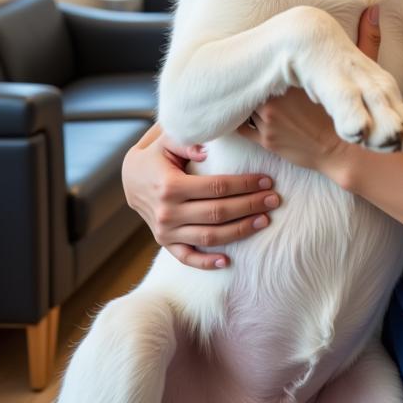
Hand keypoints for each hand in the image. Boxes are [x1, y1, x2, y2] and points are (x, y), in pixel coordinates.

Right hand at [122, 124, 280, 269]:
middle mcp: (168, 212)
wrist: (128, 178)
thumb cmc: (155, 154)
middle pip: (218, 213)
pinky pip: (187, 257)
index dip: (245, 184)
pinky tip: (228, 260)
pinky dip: (206, 262)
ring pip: (209, 236)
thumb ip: (186, 141)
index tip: (267, 180)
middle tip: (274, 199)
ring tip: (264, 221)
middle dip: (250, 206)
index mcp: (170, 186)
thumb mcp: (165, 139)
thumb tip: (207, 150)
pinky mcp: (164, 243)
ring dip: (240, 230)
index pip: (217, 187)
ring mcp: (165, 231)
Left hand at [237, 6, 382, 175]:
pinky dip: (240, 120)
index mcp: (297, 76)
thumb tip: (374, 9)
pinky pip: (241, 126)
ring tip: (249, 92)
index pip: (268, 59)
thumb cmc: (355, 113)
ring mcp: (270, 120)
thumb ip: (367, 39)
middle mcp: (279, 96)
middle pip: (254, 77)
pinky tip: (244, 115)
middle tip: (254, 71)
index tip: (267, 56)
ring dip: (247, 97)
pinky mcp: (264, 139)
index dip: (267, 58)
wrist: (346, 153)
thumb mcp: (363, 74)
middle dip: (255, 76)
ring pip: (246, 100)